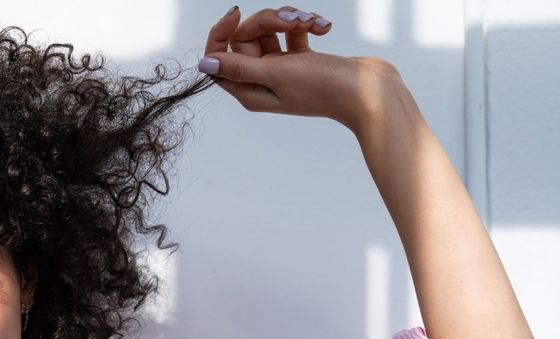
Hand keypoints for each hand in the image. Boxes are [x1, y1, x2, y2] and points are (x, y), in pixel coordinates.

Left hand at [198, 6, 402, 131]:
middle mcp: (261, 80)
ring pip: (270, 30)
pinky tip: (324, 27)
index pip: (220, 57)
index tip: (237, 12)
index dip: (223, 32)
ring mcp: (282, 69)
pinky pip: (292, 32)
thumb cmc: (323, 87)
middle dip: (268, 20)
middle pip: (247, 37)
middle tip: (292, 21)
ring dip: (290, 19)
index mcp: (249, 90)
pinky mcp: (301, 58)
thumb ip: (240, 67)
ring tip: (312, 23)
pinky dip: (307, 25)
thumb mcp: (277, 74)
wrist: (370, 91)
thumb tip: (204, 64)